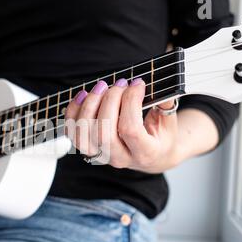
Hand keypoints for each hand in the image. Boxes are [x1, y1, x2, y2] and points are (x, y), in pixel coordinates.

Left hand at [65, 78, 183, 173]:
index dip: (131, 103)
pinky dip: (73, 111)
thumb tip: (151, 87)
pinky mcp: (89, 149)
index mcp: (144, 153)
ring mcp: (102, 155)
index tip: (137, 84)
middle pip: (104, 132)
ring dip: (89, 105)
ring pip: (83, 134)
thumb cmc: (160, 135)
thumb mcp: (169, 122)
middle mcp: (120, 158)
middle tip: (120, 83)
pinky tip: (84, 95)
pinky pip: (72, 132)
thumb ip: (165, 105)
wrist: (152, 155)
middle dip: (109, 101)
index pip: (130, 130)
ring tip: (102, 86)